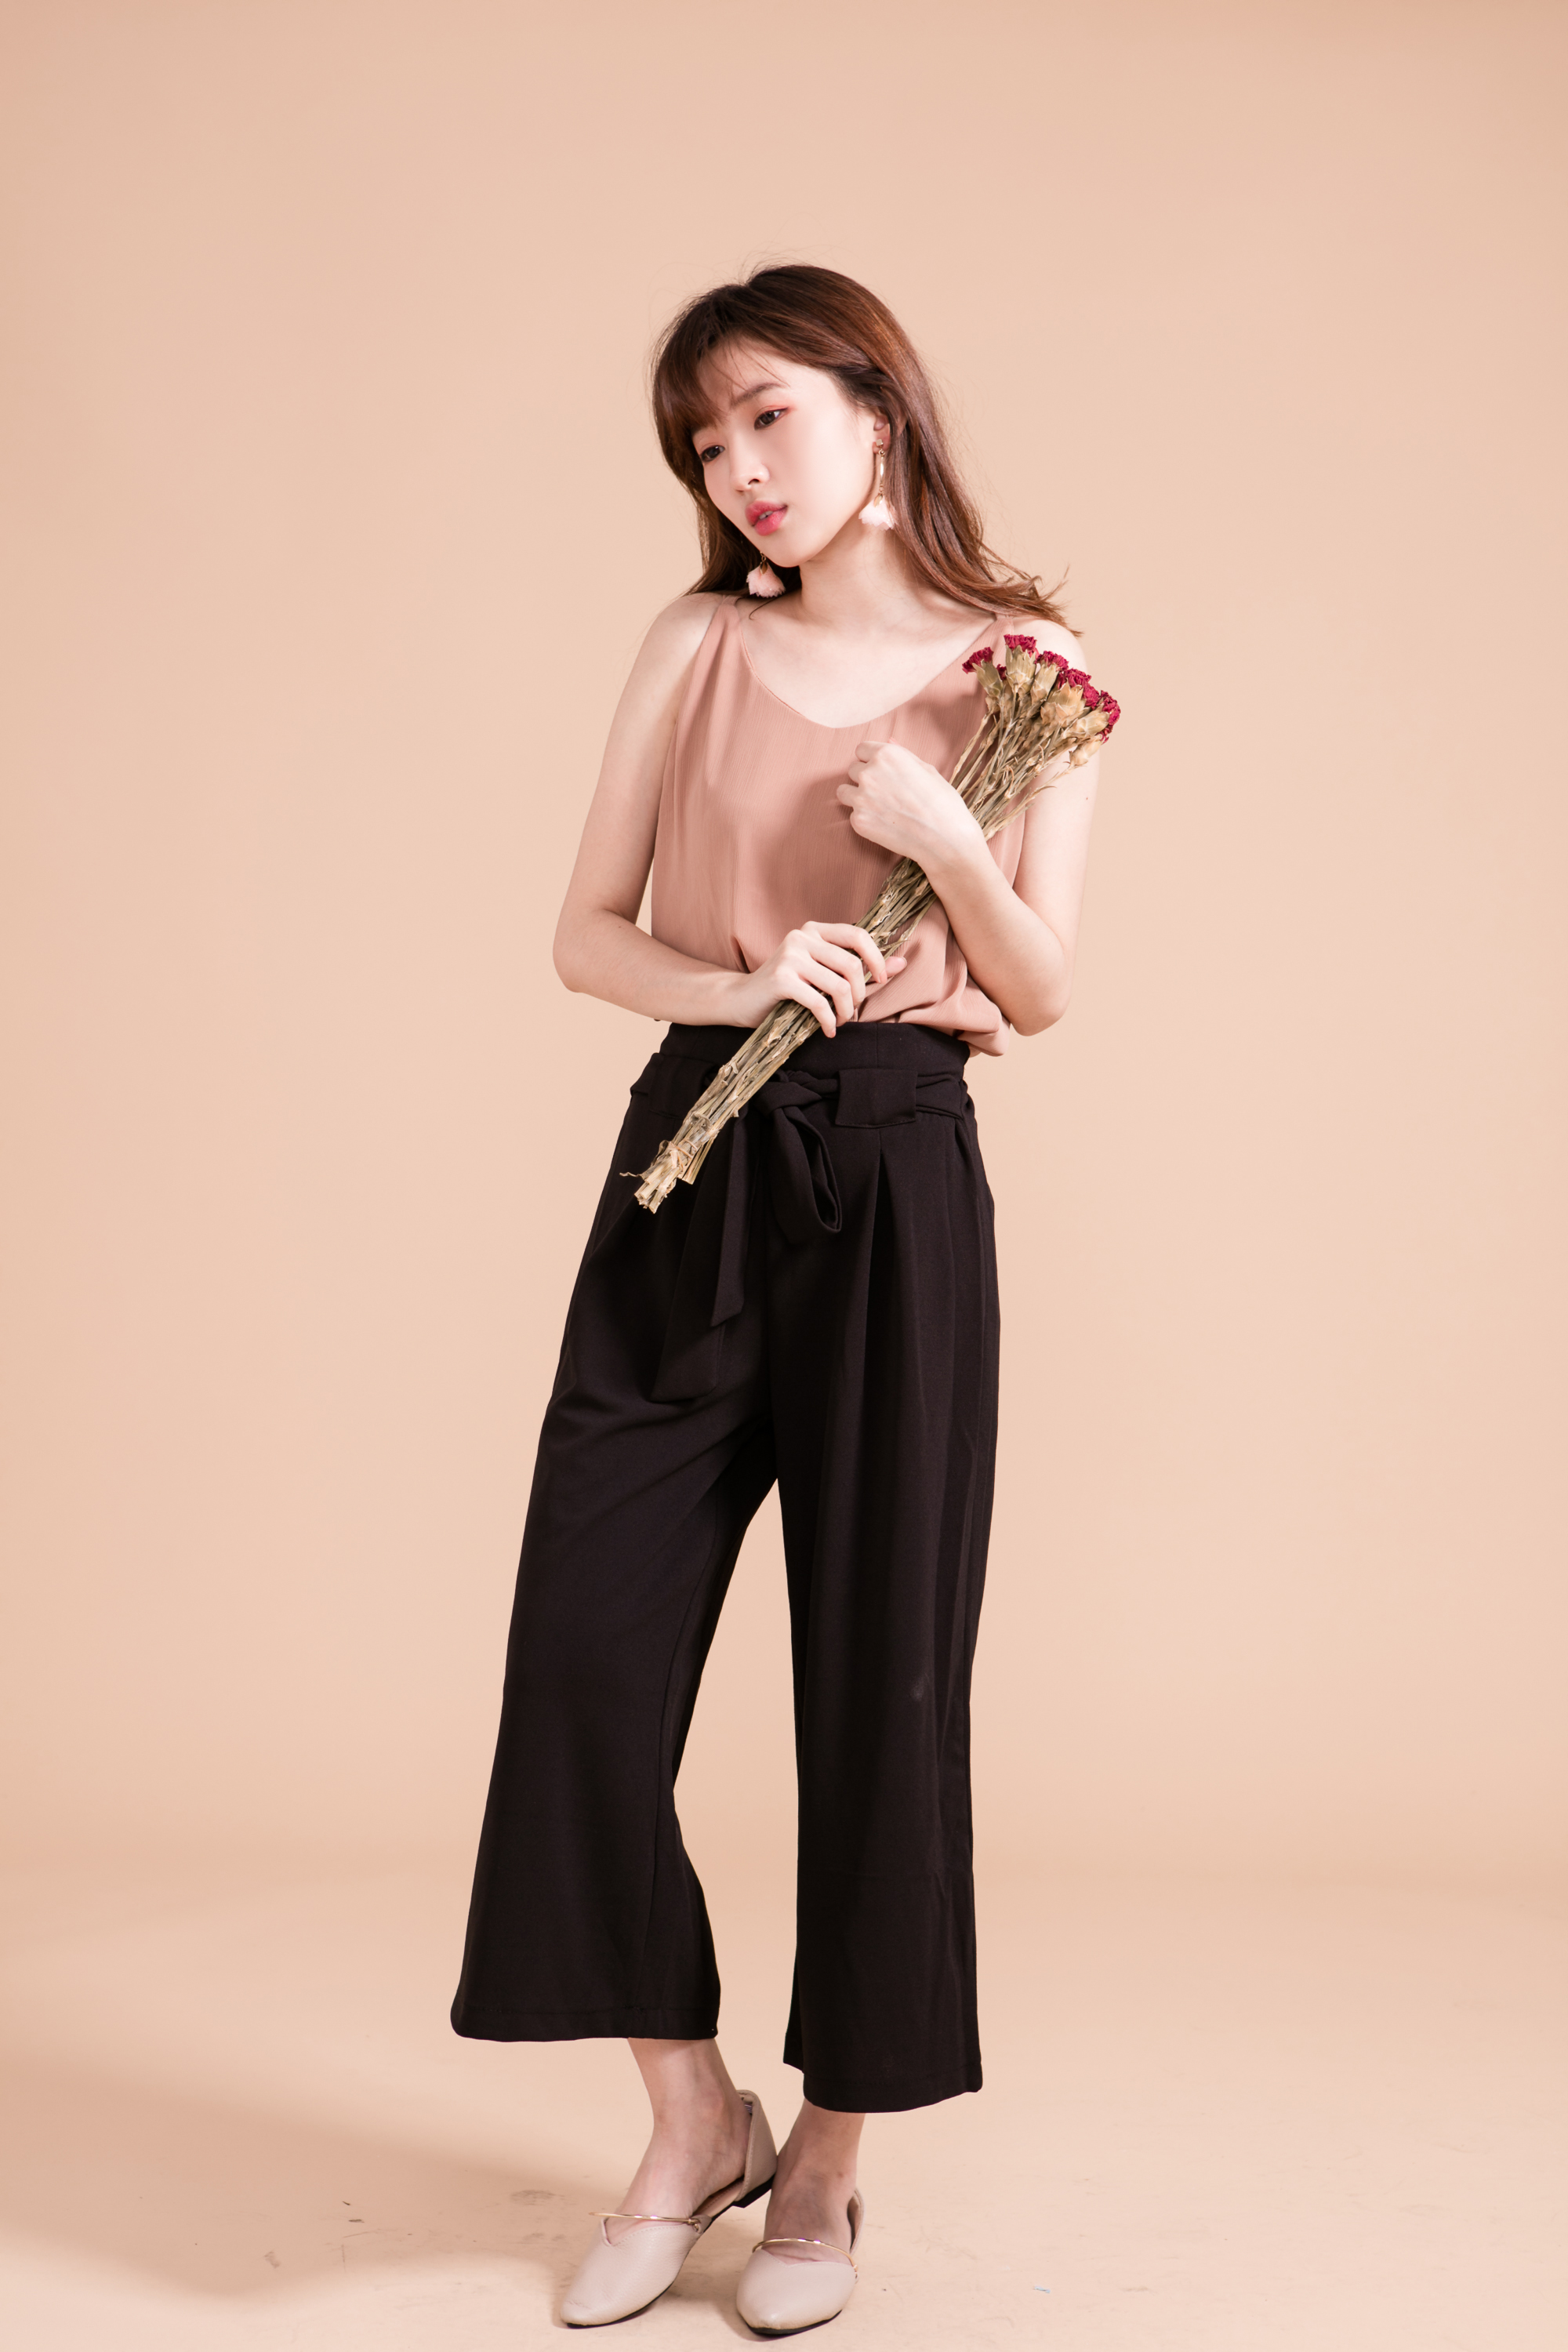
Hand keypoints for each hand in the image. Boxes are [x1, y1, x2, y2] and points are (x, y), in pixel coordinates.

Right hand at [731, 920, 907, 1036]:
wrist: (742, 1000)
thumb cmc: (787, 989)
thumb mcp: (824, 975)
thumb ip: (861, 968)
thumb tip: (902, 964)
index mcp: (814, 931)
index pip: (857, 935)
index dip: (876, 958)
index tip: (880, 981)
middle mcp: (801, 937)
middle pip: (851, 964)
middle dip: (859, 995)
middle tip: (852, 1011)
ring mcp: (789, 956)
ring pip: (838, 986)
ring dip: (845, 1012)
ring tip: (840, 1021)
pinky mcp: (780, 979)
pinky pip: (819, 1003)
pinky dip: (829, 1021)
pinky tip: (828, 1030)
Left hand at [838, 740, 987, 872]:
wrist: (945, 839)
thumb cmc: (942, 803)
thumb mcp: (927, 770)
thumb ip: (902, 755)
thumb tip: (889, 742)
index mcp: (887, 755)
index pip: (861, 750)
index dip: (871, 761)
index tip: (881, 772)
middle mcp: (870, 773)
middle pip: (853, 770)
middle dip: (865, 779)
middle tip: (886, 794)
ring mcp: (861, 798)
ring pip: (844, 792)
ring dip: (857, 797)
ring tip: (880, 808)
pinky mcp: (858, 821)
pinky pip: (853, 815)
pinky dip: (865, 819)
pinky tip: (885, 824)